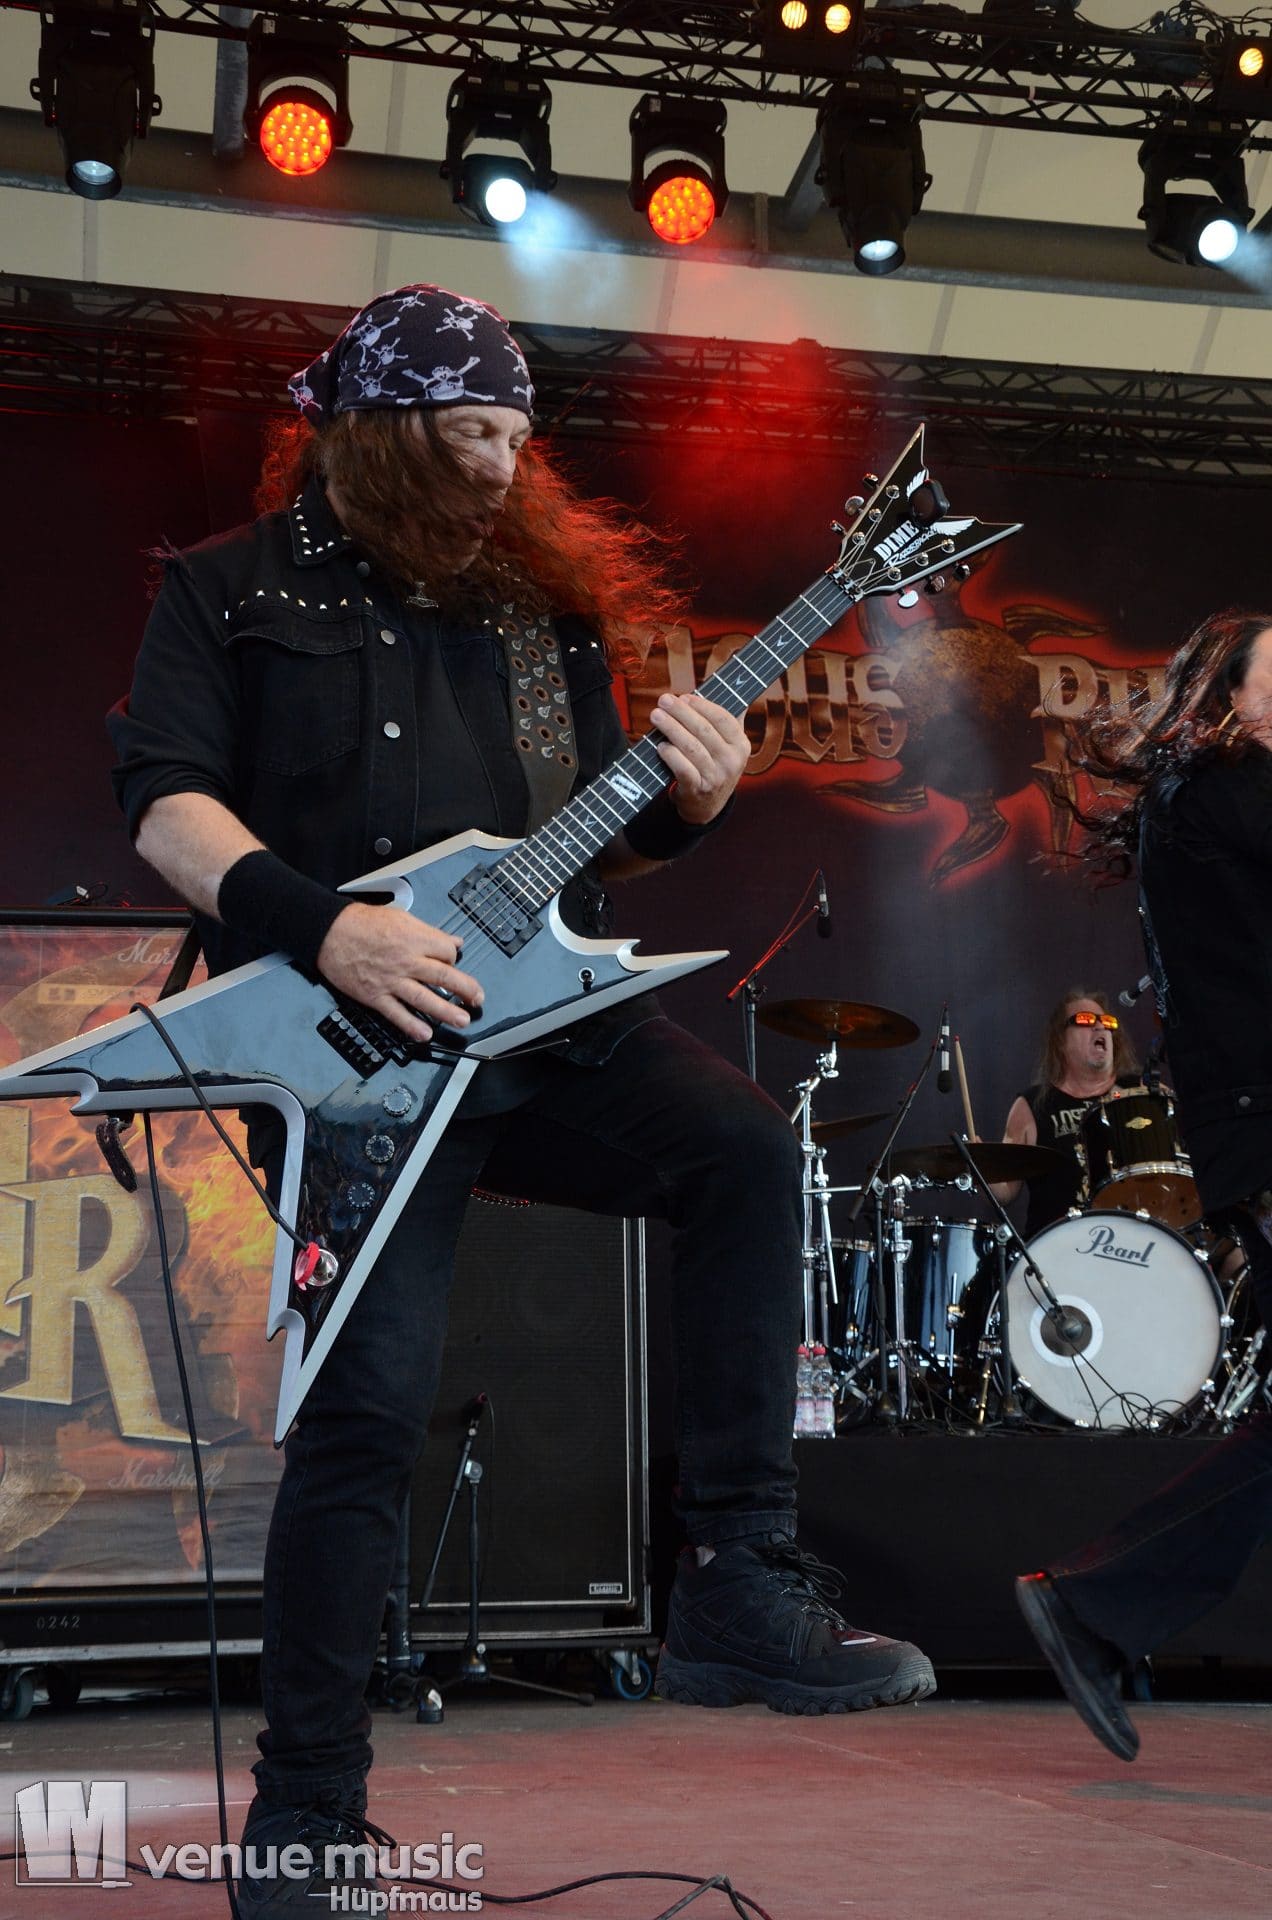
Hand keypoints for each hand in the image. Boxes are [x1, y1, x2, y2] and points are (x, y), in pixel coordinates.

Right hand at [316, 901, 483, 1042]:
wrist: (328, 932)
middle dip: (465, 989)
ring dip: (446, 1011)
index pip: (447, 952)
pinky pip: (396, 1014)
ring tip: (462, 1020)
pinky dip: (411, 1025)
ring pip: (425, 998)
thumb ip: (429, 932)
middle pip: (443, 975)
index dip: (454, 958)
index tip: (454, 963)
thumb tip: (454, 941)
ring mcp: (391, 980)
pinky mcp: (375, 996)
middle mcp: (406, 960)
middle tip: (477, 998)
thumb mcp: (401, 917)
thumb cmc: (361, 923)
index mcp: (413, 938)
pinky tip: (425, 1034)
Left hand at [649, 692, 749, 825]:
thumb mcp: (728, 744)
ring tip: (656, 716)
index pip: (724, 719)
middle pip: (704, 731)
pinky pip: (682, 768)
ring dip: (671, 729)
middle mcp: (732, 761)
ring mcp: (715, 777)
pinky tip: (660, 745)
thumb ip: (730, 717)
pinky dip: (670, 755)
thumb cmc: (714, 764)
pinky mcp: (697, 790)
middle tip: (663, 700)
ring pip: (691, 747)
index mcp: (741, 745)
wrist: (706, 805)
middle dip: (681, 712)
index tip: (684, 697)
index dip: (702, 706)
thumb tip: (737, 680)